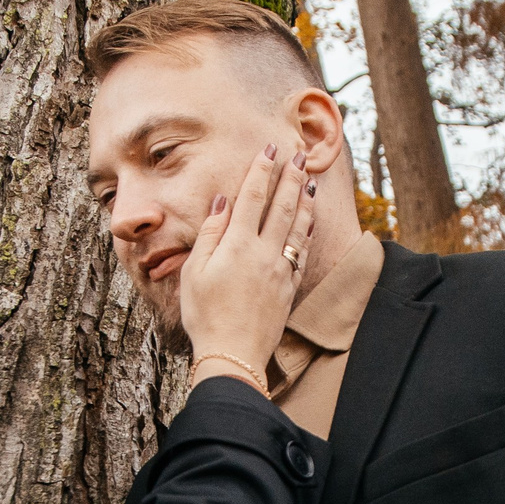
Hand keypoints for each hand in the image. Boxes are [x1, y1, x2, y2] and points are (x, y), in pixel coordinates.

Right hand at [178, 145, 313, 384]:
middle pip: (282, 206)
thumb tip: (223, 202)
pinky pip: (302, 250)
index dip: (261, 170)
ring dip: (304, 199)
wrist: (233, 354)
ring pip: (297, 226)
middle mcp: (264, 252)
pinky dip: (307, 230)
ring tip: (310, 179)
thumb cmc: (204, 314)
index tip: (269, 149)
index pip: (252, 197)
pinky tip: (310, 220)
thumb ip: (211, 234)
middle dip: (290, 176)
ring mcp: (281, 270)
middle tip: (299, 154)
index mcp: (237, 245)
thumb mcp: (194, 272)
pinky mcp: (289, 287)